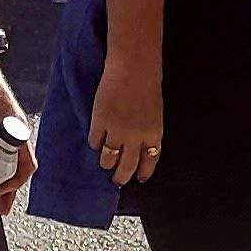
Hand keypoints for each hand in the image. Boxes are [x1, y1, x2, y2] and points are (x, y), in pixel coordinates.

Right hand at [89, 55, 162, 185]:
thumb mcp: (154, 113)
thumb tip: (137, 145)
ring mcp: (117, 131)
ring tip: (104, 163)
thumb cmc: (147, 85)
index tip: (138, 179)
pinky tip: (96, 142)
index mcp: (154, 134)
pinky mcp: (99, 122)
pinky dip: (95, 143)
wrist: (134, 68)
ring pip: (108, 157)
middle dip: (122, 176)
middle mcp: (136, 137)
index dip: (143, 172)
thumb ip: (147, 130)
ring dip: (106, 162)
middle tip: (117, 181)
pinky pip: (95, 141)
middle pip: (127, 166)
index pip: (149, 161)